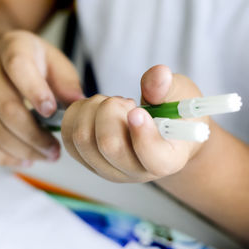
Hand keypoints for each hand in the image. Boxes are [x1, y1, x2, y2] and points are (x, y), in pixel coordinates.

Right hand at [0, 30, 83, 167]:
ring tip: (45, 156)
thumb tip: (77, 104)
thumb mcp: (54, 62)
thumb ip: (67, 82)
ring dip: (21, 150)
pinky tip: (24, 159)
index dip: (35, 91)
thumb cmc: (32, 65)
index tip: (51, 112)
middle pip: (4, 106)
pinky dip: (2, 157)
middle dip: (33, 135)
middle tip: (54, 150)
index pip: (17, 66)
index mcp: (10, 46)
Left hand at [61, 65, 207, 181]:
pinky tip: (94, 108)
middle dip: (111, 111)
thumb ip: (168, 87)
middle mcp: (135, 172)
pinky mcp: (87, 160)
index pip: (153, 158)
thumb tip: (157, 76)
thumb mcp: (180, 96)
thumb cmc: (173, 115)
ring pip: (82, 139)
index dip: (142, 133)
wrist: (160, 133)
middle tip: (126, 102)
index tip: (137, 110)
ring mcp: (108, 169)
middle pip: (109, 146)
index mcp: (166, 160)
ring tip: (112, 105)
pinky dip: (76, 113)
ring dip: (92, 109)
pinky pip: (68, 136)